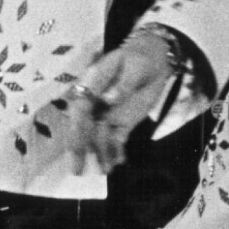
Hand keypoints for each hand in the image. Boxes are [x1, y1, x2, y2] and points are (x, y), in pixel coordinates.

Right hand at [64, 33, 179, 173]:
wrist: (154, 60)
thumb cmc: (140, 58)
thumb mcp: (135, 66)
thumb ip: (124, 83)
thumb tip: (109, 99)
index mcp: (92, 85)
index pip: (80, 107)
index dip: (76, 125)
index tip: (74, 143)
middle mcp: (95, 103)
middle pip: (83, 127)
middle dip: (79, 148)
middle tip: (76, 170)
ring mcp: (107, 114)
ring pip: (98, 137)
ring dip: (100, 154)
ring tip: (105, 170)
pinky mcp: (120, 124)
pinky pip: (115, 140)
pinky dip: (115, 152)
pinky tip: (119, 162)